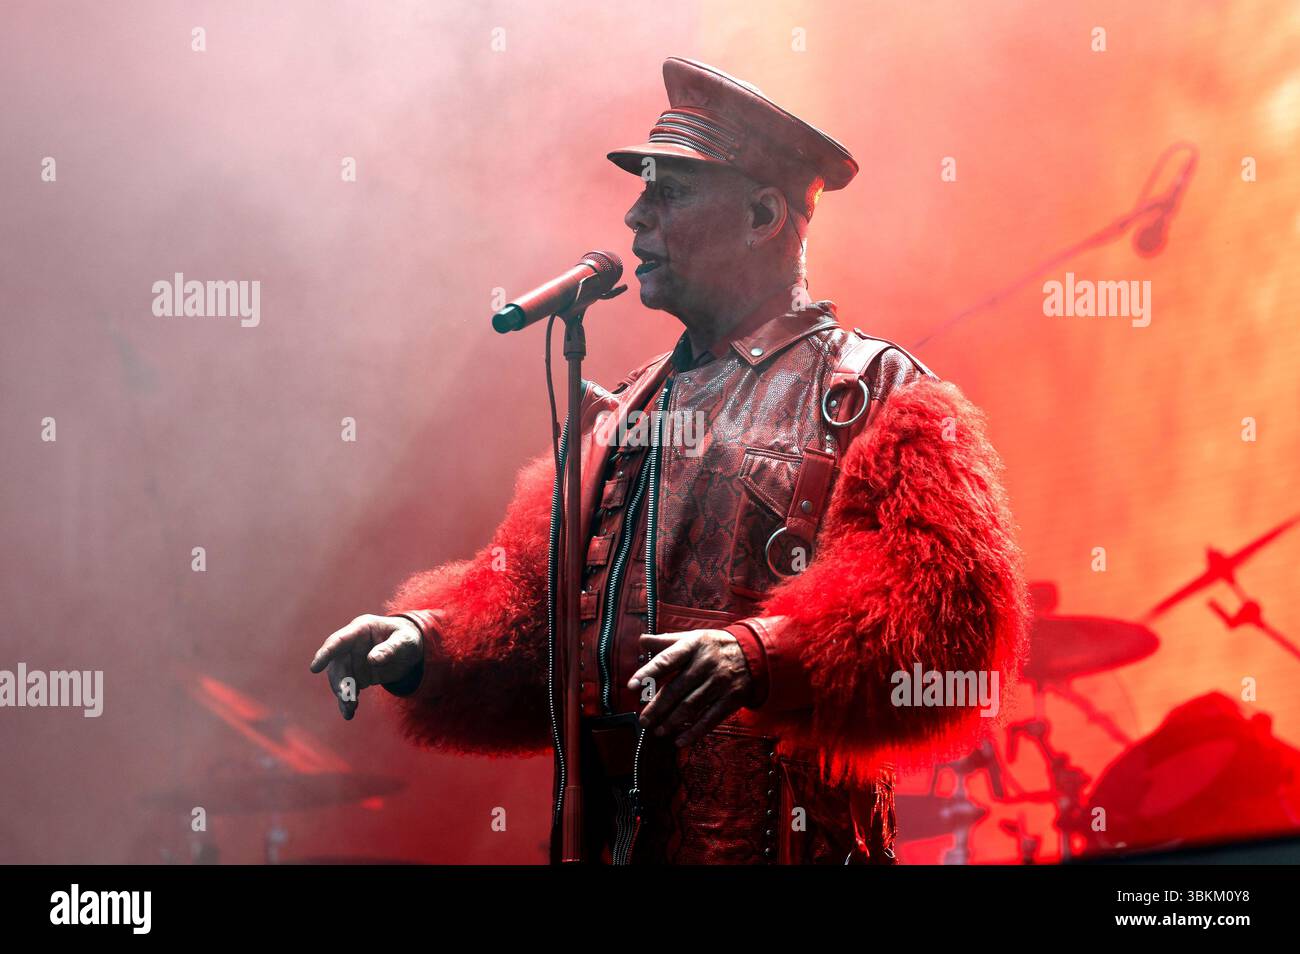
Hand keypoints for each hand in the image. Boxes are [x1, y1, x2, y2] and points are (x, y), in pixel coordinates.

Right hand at [309, 614, 422, 720]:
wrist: (410, 649)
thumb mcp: (405, 640)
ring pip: (341, 679)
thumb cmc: (407, 638)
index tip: (315, 668)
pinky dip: (347, 701)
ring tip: (350, 709)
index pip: (338, 640)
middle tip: (347, 697)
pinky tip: (348, 714)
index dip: (326, 653)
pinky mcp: (356, 676)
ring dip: (343, 695)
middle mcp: (351, 646)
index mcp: (361, 629)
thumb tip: (372, 660)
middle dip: (340, 682)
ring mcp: (352, 661)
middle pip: (338, 665)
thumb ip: (390, 648)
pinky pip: (348, 689)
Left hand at [628, 630, 752, 747]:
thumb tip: (641, 640)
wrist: (754, 652)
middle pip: (676, 689)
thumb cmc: (715, 646)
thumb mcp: (693, 637)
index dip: (648, 673)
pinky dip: (694, 732)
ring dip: (672, 721)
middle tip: (643, 720)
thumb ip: (666, 642)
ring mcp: (719, 682)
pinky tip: (680, 741)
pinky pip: (710, 719)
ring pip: (691, 706)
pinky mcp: (731, 698)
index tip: (631, 686)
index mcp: (693, 646)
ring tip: (657, 731)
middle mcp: (705, 664)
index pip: (667, 660)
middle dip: (657, 707)